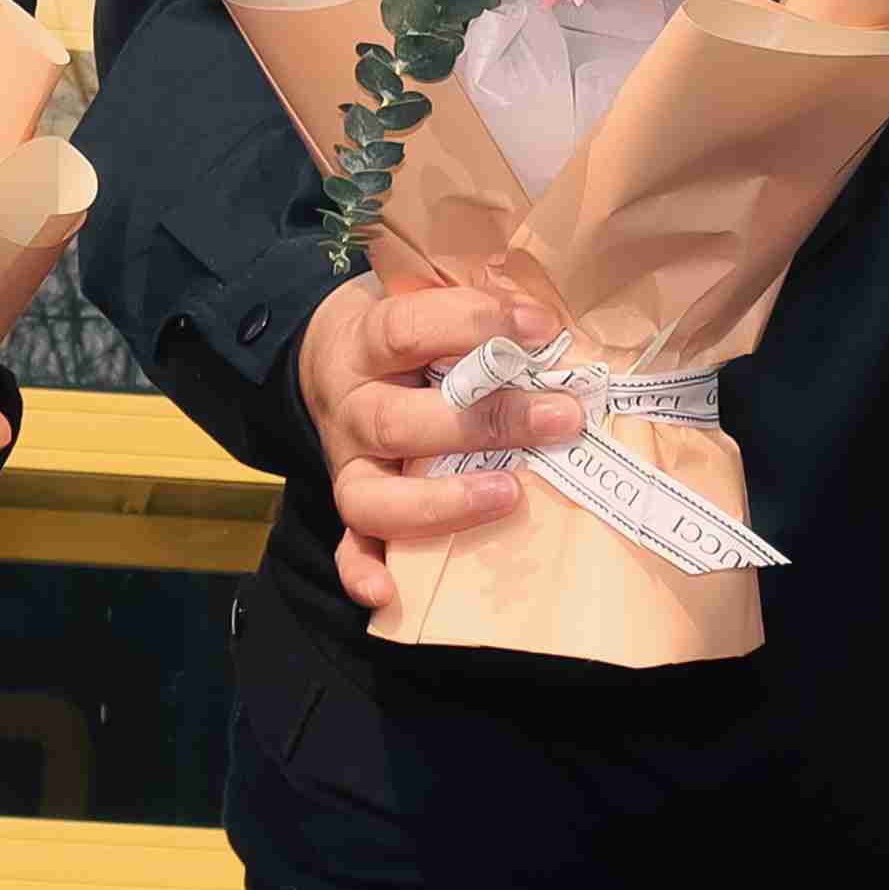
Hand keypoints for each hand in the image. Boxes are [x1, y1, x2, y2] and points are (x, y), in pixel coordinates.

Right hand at [299, 276, 572, 619]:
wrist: (327, 356)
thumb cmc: (405, 329)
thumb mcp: (426, 296)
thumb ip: (477, 309)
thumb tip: (551, 324)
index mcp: (366, 342)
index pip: (408, 328)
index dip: (473, 325)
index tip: (542, 329)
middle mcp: (351, 406)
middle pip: (400, 422)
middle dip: (487, 422)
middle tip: (561, 417)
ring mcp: (348, 463)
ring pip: (370, 495)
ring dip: (442, 501)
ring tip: (509, 493)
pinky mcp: (349, 505)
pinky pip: (348, 546)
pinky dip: (361, 571)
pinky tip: (388, 593)